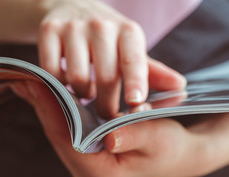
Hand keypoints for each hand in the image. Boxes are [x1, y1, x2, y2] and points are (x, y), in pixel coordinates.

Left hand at [10, 80, 228, 176]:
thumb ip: (133, 136)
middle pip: (58, 138)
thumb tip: (109, 137)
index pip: (69, 140)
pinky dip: (60, 114)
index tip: (35, 83)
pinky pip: (69, 135)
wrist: (182, 157)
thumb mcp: (158, 138)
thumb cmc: (172, 148)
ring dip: (48, 109)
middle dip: (43, 107)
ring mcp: (88, 170)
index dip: (50, 110)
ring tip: (32, 83)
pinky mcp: (91, 161)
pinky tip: (51, 97)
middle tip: (25, 78)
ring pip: (60, 136)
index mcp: (103, 175)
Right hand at [38, 0, 184, 117]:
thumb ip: (153, 71)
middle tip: (107, 115)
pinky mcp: (48, 30)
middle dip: (107, 105)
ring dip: (83, 96)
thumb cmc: (109, 37)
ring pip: (77, 78)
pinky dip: (60, 85)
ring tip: (87, 95)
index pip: (134, 61)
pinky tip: (67, 84)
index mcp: (128, 32)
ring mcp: (73, 27)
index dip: (135, 84)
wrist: (72, 5)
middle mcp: (102, 26)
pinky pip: (51, 71)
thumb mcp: (132, 49)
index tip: (135, 105)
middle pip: (105, 78)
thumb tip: (180, 86)